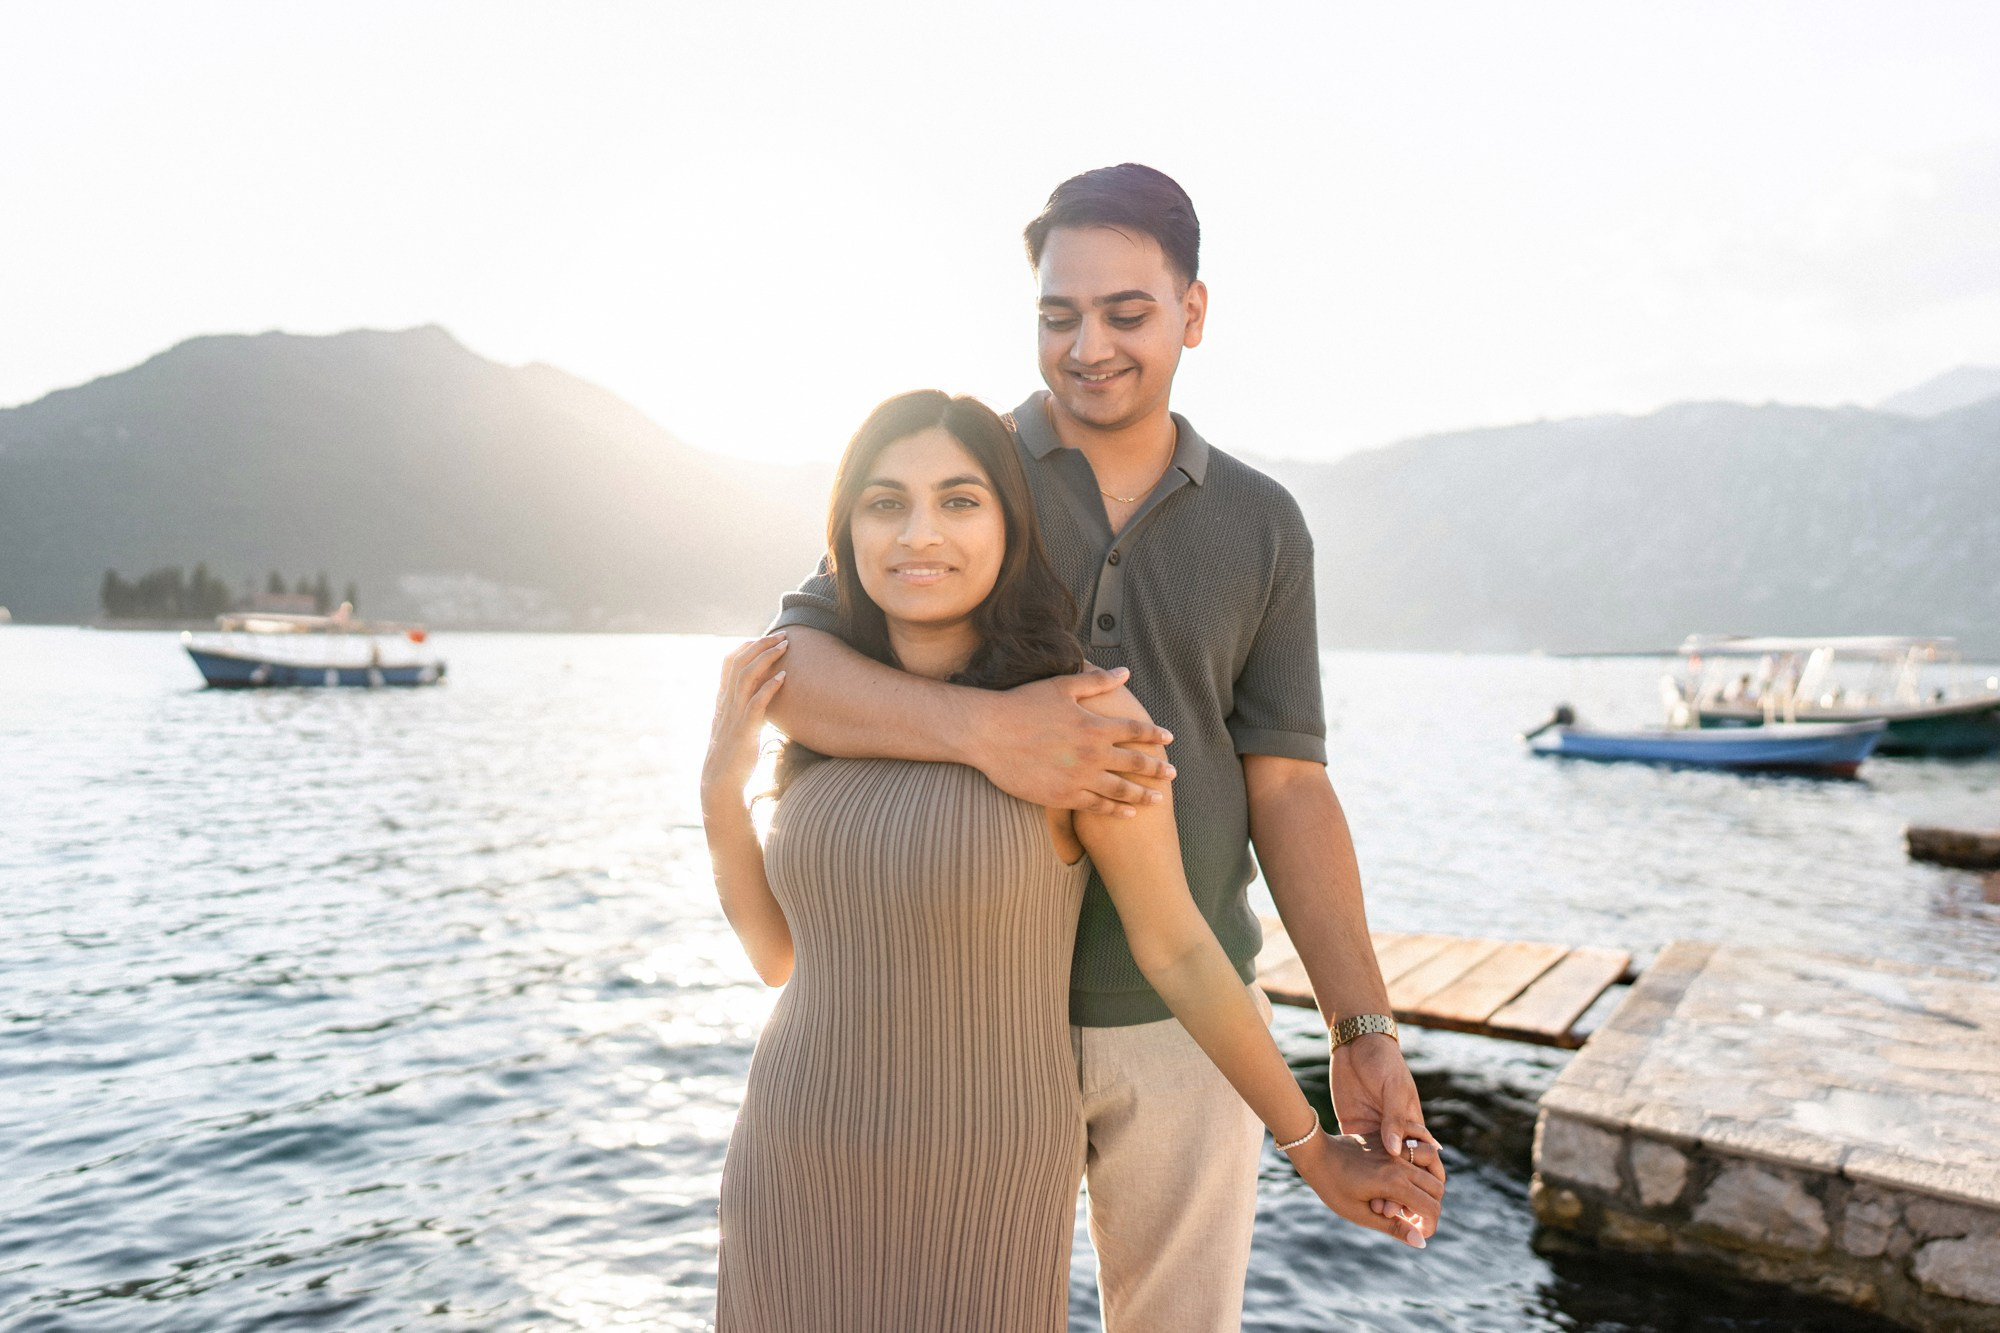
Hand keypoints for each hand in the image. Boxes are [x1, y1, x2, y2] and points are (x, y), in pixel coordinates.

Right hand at [702, 633, 786, 802]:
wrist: (721, 783)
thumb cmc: (733, 757)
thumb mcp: (737, 729)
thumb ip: (745, 713)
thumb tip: (759, 706)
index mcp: (723, 701)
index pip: (728, 664)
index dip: (745, 647)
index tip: (763, 638)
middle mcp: (726, 703)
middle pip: (739, 663)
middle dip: (761, 645)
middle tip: (782, 636)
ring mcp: (734, 715)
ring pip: (747, 676)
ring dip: (767, 658)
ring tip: (785, 647)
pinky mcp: (745, 729)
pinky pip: (757, 702)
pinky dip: (770, 687)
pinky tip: (784, 678)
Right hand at [980, 668, 1175, 815]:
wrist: (989, 733)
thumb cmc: (1022, 704)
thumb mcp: (1061, 686)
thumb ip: (1096, 681)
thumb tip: (1125, 672)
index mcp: (1094, 725)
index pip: (1135, 730)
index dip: (1154, 734)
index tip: (1168, 739)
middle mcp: (1092, 753)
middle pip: (1135, 764)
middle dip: (1157, 770)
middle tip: (1173, 774)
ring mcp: (1079, 777)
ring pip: (1121, 790)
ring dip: (1142, 795)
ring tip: (1158, 800)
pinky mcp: (1063, 796)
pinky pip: (1097, 806)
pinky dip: (1115, 810)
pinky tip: (1127, 813)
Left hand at [1285, 1129, 1443, 1248]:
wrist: (1315, 1152)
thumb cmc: (1332, 1186)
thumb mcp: (1359, 1213)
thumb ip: (1392, 1226)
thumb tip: (1421, 1242)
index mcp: (1394, 1183)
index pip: (1431, 1208)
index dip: (1430, 1226)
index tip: (1418, 1234)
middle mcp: (1400, 1164)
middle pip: (1436, 1188)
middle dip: (1431, 1208)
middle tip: (1412, 1219)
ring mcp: (1396, 1150)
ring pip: (1432, 1169)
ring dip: (1428, 1188)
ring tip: (1412, 1200)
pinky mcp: (1390, 1142)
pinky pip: (1419, 1152)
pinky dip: (1421, 1168)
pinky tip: (1409, 1180)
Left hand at [1332, 1032, 1443, 1219]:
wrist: (1356, 1046)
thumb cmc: (1382, 1063)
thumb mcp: (1392, 1088)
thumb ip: (1394, 1119)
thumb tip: (1397, 1151)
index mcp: (1415, 1127)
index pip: (1429, 1164)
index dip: (1430, 1187)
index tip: (1424, 1205)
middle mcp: (1398, 1136)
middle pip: (1409, 1177)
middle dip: (1407, 1197)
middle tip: (1397, 1213)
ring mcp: (1376, 1136)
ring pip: (1386, 1175)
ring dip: (1386, 1193)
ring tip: (1379, 1211)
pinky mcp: (1357, 1133)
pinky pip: (1365, 1164)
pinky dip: (1367, 1181)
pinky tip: (1363, 1197)